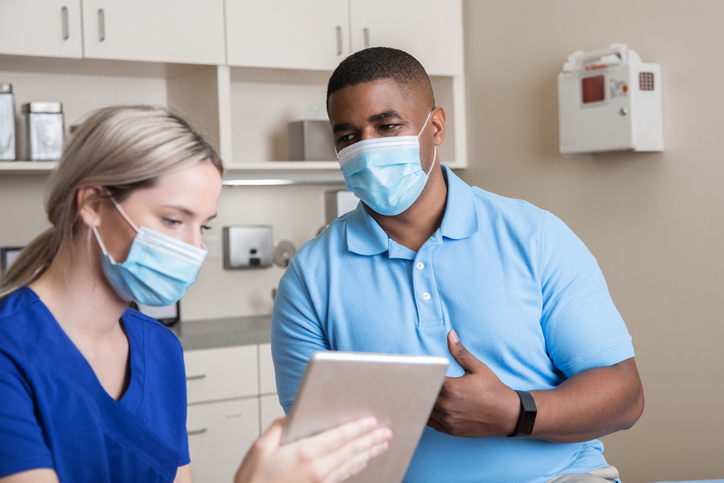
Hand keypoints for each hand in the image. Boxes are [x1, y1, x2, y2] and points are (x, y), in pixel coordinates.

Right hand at [234, 416, 391, 482]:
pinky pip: (343, 476)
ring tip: (382, 445)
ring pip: (351, 464)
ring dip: (368, 453)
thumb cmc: (254, 479)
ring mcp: (320, 481)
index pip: (340, 436)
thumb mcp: (260, 446)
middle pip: (351, 450)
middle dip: (371, 439)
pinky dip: (355, 467)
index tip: (372, 421)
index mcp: (305, 453)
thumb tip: (294, 416)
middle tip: (387, 432)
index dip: (358, 427)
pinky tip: (362, 462)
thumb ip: (280, 427)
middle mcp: (317, 468)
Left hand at [427, 330, 519, 437]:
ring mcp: (447, 420)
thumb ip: (460, 352)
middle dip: (420, 387)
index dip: (420, 375)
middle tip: (416, 380)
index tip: (419, 371)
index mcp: (451, 388)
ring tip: (423, 392)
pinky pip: (430, 421)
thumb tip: (450, 335)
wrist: (507, 414)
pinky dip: (428, 413)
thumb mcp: (478, 368)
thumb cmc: (493, 389)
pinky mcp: (449, 430)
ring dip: (423, 401)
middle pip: (422, 395)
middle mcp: (447, 406)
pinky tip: (431, 405)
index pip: (426, 380)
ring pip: (424, 409)